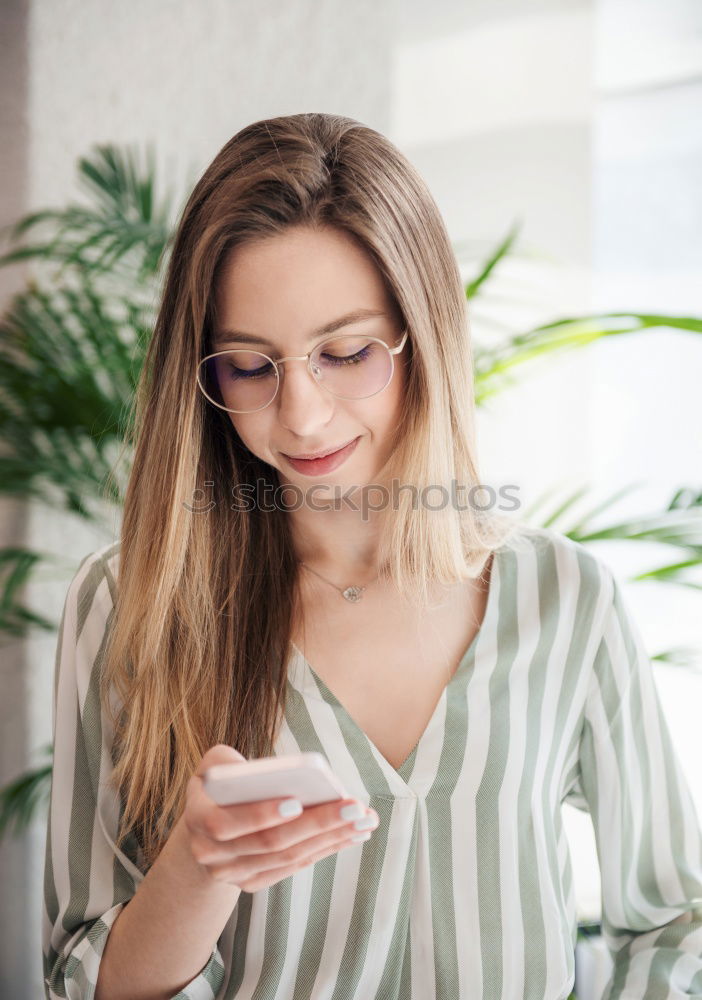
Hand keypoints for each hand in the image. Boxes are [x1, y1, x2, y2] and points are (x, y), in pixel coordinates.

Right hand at [181, 744, 379, 892]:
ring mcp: (232, 874)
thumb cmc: (218, 783)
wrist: (204, 823)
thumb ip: (229, 762)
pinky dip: (325, 849)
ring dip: (330, 838)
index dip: (260, 814)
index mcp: (196, 818)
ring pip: (288, 858)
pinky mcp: (254, 882)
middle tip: (354, 806)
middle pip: (269, 842)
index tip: (296, 800)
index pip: (226, 823)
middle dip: (315, 823)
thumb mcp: (214, 765)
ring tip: (364, 819)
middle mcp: (210, 854)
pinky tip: (352, 834)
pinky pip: (294, 867)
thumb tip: (271, 772)